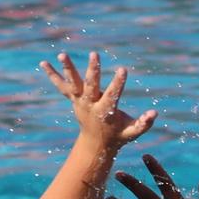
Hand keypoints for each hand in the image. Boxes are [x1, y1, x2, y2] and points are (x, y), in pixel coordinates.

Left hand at [42, 50, 156, 148]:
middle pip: (90, 86)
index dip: (118, 83)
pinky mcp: (74, 100)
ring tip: (62, 54)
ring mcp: (80, 102)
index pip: (112, 95)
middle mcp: (90, 105)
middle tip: (95, 54)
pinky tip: (43, 63)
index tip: (123, 69)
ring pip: (73, 84)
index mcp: (105, 112)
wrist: (96, 144)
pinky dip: (52, 75)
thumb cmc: (118, 136)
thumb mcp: (132, 132)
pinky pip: (62, 87)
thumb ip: (144, 124)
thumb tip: (155, 113)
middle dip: (93, 70)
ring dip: (68, 69)